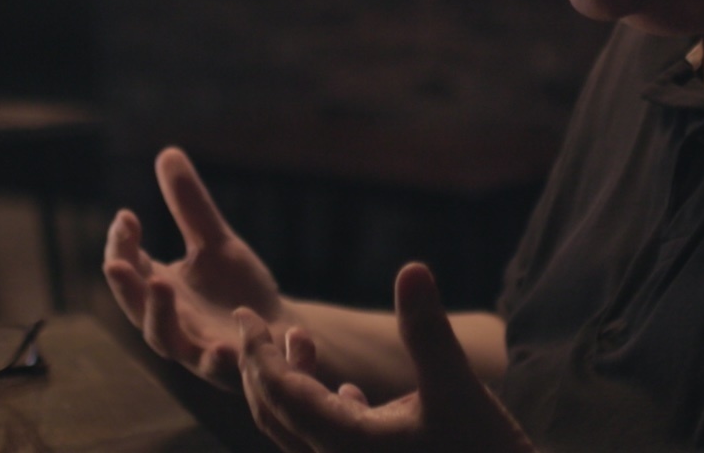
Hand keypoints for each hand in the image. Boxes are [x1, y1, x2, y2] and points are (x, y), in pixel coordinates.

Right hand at [105, 147, 287, 388]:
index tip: (127, 217)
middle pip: (135, 305)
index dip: (121, 244)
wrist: (277, 331)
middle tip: (115, 262)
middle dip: (124, 284)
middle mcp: (168, 320)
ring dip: (159, 315)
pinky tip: (224, 345)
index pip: (128, 266)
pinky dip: (217, 359)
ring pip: (165, 338)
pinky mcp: (225, 366)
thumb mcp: (215, 242)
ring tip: (160, 283)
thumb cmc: (237, 290)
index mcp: (160, 289)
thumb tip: (167, 152)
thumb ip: (190, 206)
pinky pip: (217, 367)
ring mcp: (193, 346)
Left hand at [234, 263, 533, 452]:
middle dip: (260, 367)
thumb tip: (412, 268)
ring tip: (299, 341)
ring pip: (300, 431)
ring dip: (292, 385)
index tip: (246, 315)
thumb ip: (426, 331)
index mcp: (344, 444)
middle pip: (276, 414)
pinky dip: (325, 411)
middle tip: (254, 324)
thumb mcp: (457, 389)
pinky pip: (330, 445)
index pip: (279, 392)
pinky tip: (348, 391)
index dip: (257, 351)